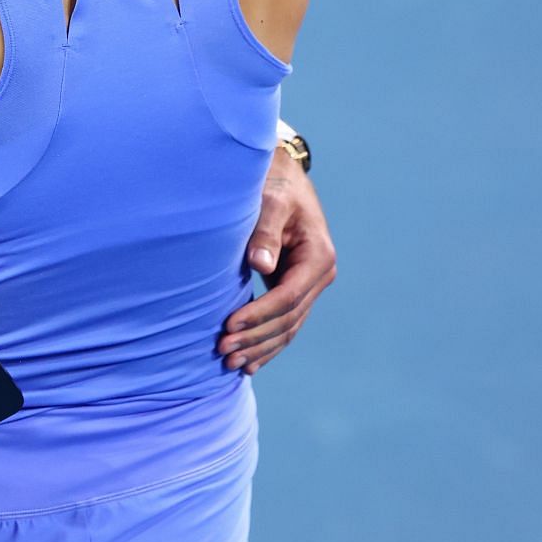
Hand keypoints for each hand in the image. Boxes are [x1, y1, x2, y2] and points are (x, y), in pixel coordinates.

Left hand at [219, 146, 336, 373]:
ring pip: (287, 328)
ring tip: (230, 363)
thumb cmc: (274, 185)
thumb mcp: (270, 202)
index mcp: (318, 256)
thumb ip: (264, 231)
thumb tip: (260, 264)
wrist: (283, 178)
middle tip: (223, 351)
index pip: (288, 298)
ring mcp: (309, 285)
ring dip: (260, 348)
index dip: (259, 315)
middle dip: (256, 338)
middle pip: (288, 319)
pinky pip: (284, 323)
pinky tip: (249, 363)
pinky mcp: (295, 288)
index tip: (229, 326)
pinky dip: (267, 344)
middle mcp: (319, 275)